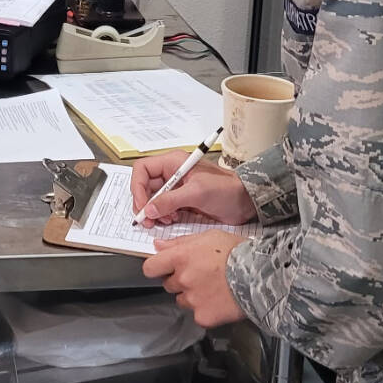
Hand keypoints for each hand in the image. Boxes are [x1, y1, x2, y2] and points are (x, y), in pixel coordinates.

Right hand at [129, 151, 256, 226]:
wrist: (245, 202)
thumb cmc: (226, 189)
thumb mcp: (197, 192)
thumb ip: (171, 200)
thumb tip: (149, 209)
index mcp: (173, 162)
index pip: (143, 169)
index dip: (137, 187)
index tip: (142, 205)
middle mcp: (172, 173)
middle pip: (145, 186)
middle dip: (145, 204)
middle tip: (148, 220)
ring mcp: (176, 187)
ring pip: (153, 200)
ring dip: (154, 212)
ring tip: (165, 220)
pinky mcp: (181, 201)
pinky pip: (163, 208)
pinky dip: (163, 216)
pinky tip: (172, 220)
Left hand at [143, 232, 247, 327]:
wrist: (261, 275)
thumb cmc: (238, 252)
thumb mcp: (208, 236)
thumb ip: (180, 242)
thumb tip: (159, 245)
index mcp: (180, 258)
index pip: (150, 268)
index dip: (157, 268)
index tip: (164, 268)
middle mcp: (182, 279)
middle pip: (168, 284)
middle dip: (180, 280)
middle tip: (200, 275)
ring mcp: (192, 299)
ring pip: (182, 300)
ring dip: (192, 295)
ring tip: (213, 287)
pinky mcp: (202, 316)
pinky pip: (197, 314)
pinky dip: (206, 309)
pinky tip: (219, 300)